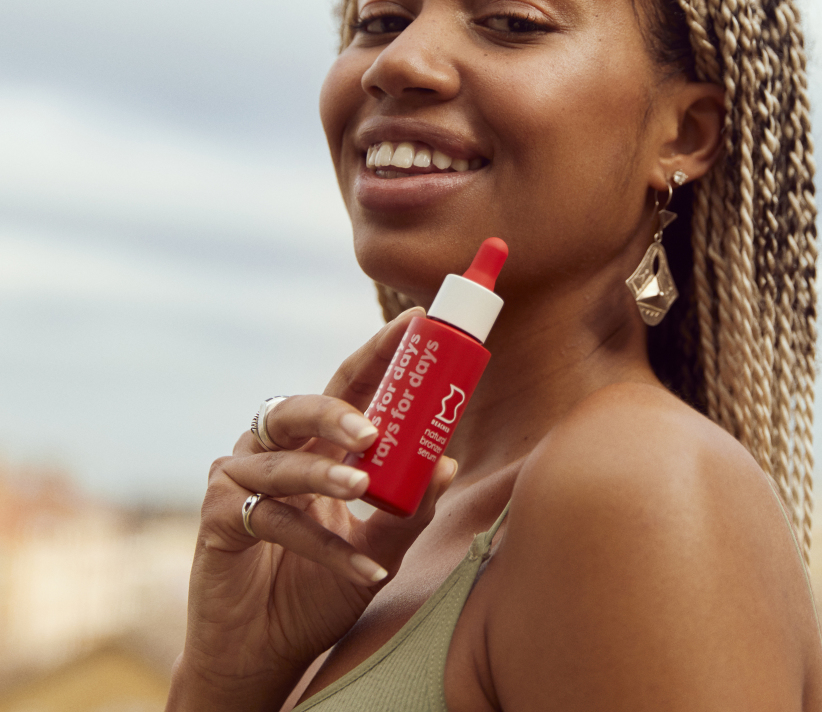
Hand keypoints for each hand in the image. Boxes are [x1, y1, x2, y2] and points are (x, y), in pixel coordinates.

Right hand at [167, 307, 455, 711]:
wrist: (264, 655)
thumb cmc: (317, 591)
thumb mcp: (377, 552)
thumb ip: (409, 512)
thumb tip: (449, 464)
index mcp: (315, 446)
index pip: (347, 388)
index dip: (376, 354)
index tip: (414, 321)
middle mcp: (274, 452)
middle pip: (299, 408)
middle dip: (336, 410)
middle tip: (373, 428)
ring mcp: (239, 482)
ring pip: (281, 462)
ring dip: (324, 475)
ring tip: (363, 488)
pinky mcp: (216, 519)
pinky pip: (270, 520)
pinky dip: (320, 545)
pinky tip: (361, 570)